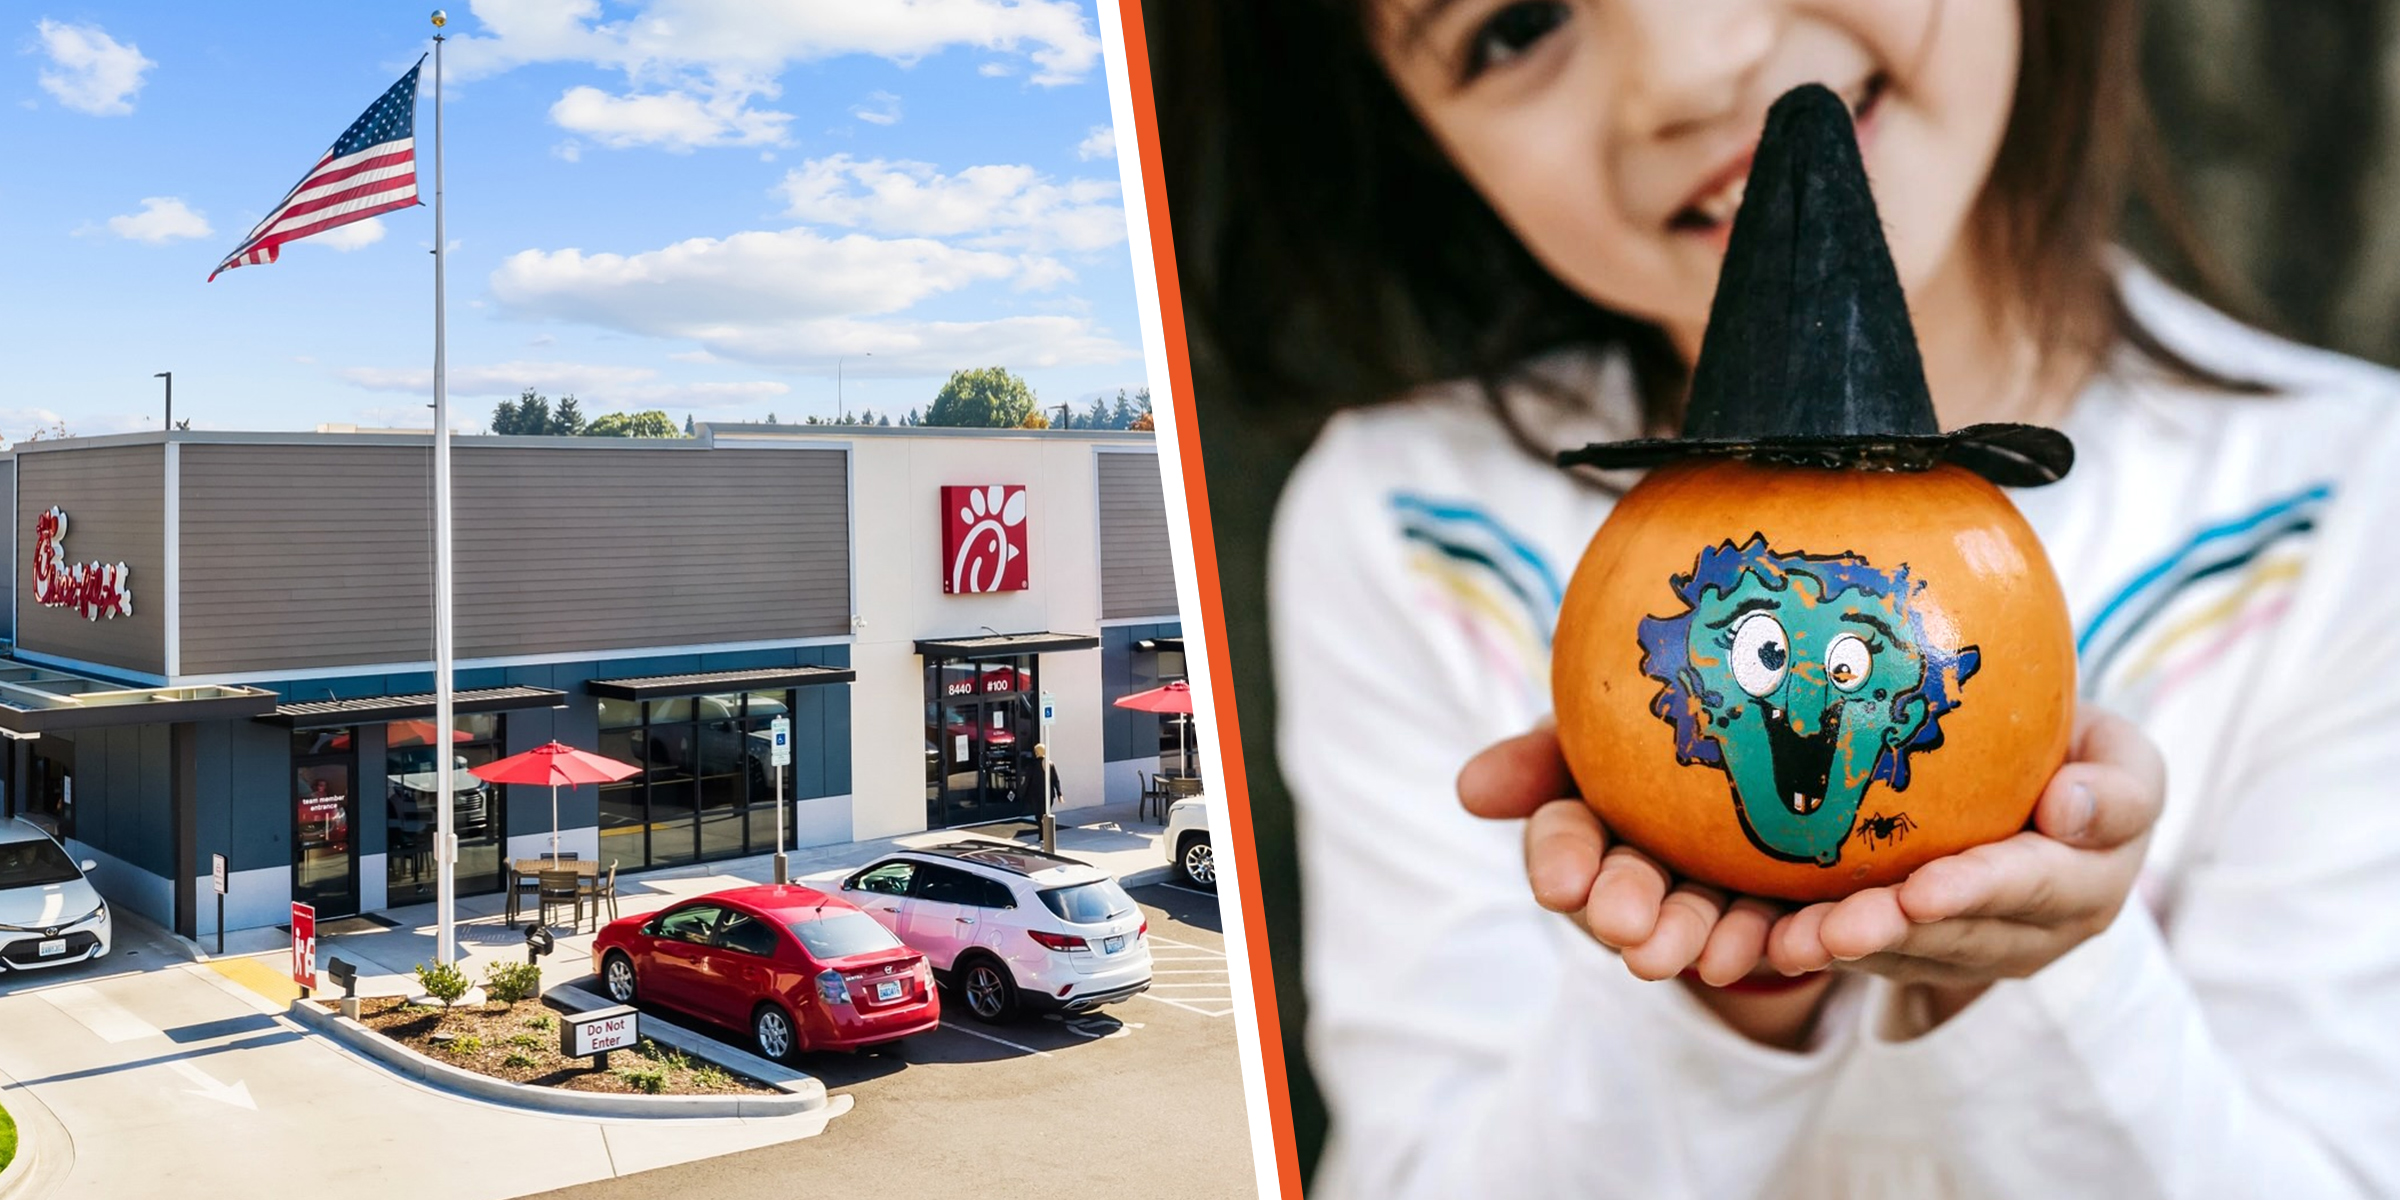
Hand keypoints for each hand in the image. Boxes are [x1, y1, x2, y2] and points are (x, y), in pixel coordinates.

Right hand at [1457, 722, 1785, 986]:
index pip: (1566, 840)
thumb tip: (1469, 790)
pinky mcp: (1791, 915)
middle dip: (1631, 910)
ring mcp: (1718, 901)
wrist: (1768, 741)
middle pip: (1636, 895)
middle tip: (1625, 927)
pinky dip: (1802, 942)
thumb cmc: (1652, 737)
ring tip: (1712, 956)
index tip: (1559, 885)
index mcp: (1594, 823)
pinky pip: (1798, 932)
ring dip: (1707, 942)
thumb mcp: (1591, 730)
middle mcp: (1650, 875)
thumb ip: (1538, 758)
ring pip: (1709, 926)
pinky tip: (1808, 945)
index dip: (1561, 862)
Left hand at [1761, 706, 2164, 1011]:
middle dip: (1887, 935)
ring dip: (1840, 950)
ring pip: (1901, 955)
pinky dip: (1815, 943)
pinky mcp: (1920, 952)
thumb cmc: (2082, 759)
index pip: (2028, 887)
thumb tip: (2067, 806)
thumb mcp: (2122, 760)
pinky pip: (1865, 952)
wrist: (2048, 794)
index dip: (1974, 891)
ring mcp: (1973, 951)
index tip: (1921, 890)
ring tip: (1784, 942)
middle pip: (1951, 936)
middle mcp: (2031, 934)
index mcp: (2087, 884)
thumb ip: (2116, 787)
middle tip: (1826, 930)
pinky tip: (1763, 936)